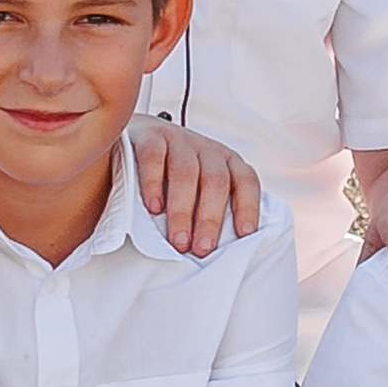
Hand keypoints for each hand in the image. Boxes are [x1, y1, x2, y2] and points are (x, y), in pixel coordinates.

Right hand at [132, 119, 261, 257]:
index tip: (245, 235)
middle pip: (215, 182)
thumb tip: (218, 251)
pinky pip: (154, 157)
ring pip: (186, 173)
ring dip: (182, 210)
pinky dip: (153, 183)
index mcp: (228, 162)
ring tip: (178, 240)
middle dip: (209, 219)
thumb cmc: (175, 175)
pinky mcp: (150, 135)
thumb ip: (212, 209)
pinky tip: (153, 208)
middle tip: (201, 249)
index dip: (248, 207)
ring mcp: (179, 139)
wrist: (139, 135)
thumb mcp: (202, 188)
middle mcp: (207, 149)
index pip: (246, 182)